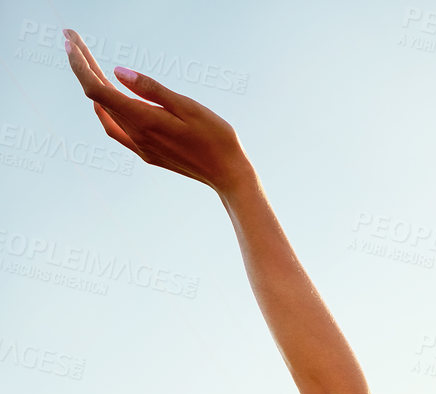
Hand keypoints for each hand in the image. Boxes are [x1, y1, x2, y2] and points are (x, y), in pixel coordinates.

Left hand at [62, 28, 252, 196]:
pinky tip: (108, 101)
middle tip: (73, 40)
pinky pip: (116, 129)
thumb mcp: (189, 107)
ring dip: (94, 86)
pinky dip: (106, 110)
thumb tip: (117, 72)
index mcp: (145, 120)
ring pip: (105, 111)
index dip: (80, 65)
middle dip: (84, 66)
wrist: (230, 175)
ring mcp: (140, 146)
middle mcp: (137, 134)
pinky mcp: (147, 153)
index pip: (98, 90)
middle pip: (98, 96)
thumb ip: (152, 90)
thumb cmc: (217, 138)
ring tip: (89, 63)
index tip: (70, 42)